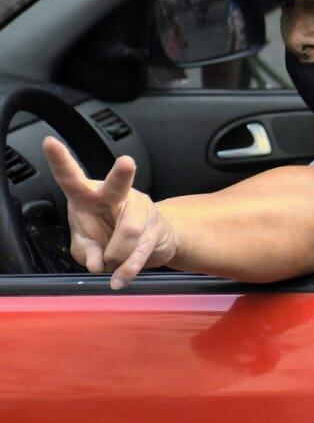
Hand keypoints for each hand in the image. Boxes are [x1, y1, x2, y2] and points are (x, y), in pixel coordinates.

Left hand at [42, 136, 176, 288]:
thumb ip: (85, 252)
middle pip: (117, 185)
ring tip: (110, 261)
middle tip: (127, 163)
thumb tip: (95, 263)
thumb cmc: (111, 234)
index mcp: (90, 195)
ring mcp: (140, 209)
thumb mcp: (86, 244)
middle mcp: (118, 196)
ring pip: (128, 232)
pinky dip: (127, 270)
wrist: (152, 239)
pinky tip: (119, 279)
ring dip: (114, 255)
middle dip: (122, 173)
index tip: (49, 143)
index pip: (71, 177)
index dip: (60, 161)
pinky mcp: (155, 228)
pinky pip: (140, 251)